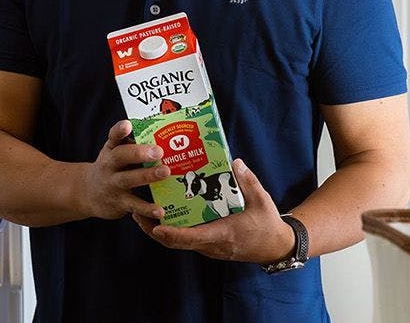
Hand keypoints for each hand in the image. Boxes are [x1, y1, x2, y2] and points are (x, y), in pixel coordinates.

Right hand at [76, 120, 168, 221]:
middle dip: (139, 153)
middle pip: (120, 156)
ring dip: (147, 176)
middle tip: (158, 151)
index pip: (113, 137)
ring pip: (128, 180)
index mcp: (111, 150)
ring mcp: (113, 185)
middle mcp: (109, 166)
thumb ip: (131, 144)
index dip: (119, 130)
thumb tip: (160, 134)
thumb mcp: (114, 153)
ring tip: (165, 172)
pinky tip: (160, 210)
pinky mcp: (119, 203)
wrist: (88, 193)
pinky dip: (147, 208)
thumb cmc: (111, 168)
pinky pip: (134, 205)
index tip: (127, 125)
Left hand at [134, 159, 295, 263]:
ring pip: (177, 243)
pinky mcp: (207, 244)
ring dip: (158, 231)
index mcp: (223, 234)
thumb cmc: (267, 225)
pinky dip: (171, 230)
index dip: (172, 233)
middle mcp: (211, 244)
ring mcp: (208, 247)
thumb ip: (249, 182)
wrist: (274, 246)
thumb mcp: (262, 201)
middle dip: (153, 230)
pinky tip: (164, 214)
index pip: (193, 237)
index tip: (156, 225)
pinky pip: (185, 239)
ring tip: (142, 212)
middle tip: (136, 213)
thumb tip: (236, 162)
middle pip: (176, 243)